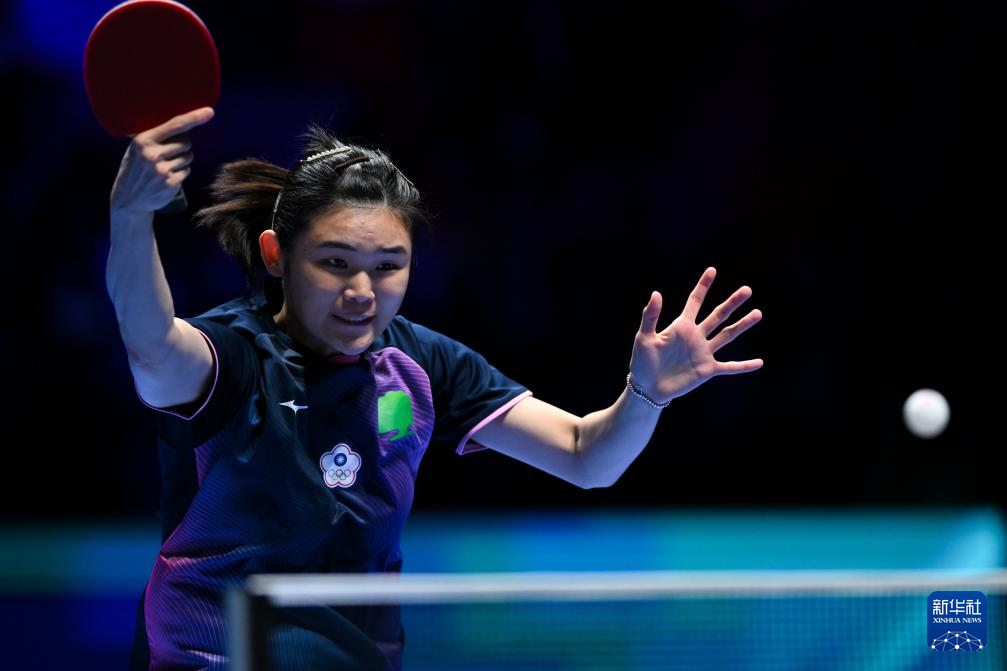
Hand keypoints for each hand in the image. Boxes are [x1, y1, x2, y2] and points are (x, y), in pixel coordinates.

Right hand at [109, 107, 214, 215]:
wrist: (128, 199)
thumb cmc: (135, 168)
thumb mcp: (137, 148)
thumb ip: (156, 137)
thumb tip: (183, 124)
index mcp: (143, 140)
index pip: (174, 125)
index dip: (193, 118)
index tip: (209, 111)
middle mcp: (152, 154)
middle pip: (186, 142)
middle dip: (182, 146)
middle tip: (169, 153)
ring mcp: (162, 170)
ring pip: (188, 157)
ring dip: (183, 160)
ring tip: (166, 165)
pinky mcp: (170, 184)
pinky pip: (187, 171)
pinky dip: (181, 172)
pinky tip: (167, 176)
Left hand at [628, 267, 762, 403]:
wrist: (647, 388)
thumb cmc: (642, 362)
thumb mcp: (644, 337)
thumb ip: (650, 316)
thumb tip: (656, 293)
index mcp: (681, 326)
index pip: (695, 302)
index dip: (703, 286)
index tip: (712, 270)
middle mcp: (696, 337)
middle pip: (718, 315)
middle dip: (732, 303)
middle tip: (747, 290)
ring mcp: (703, 353)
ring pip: (727, 336)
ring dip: (742, 325)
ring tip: (757, 313)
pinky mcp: (707, 370)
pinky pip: (729, 367)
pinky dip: (744, 366)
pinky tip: (759, 362)